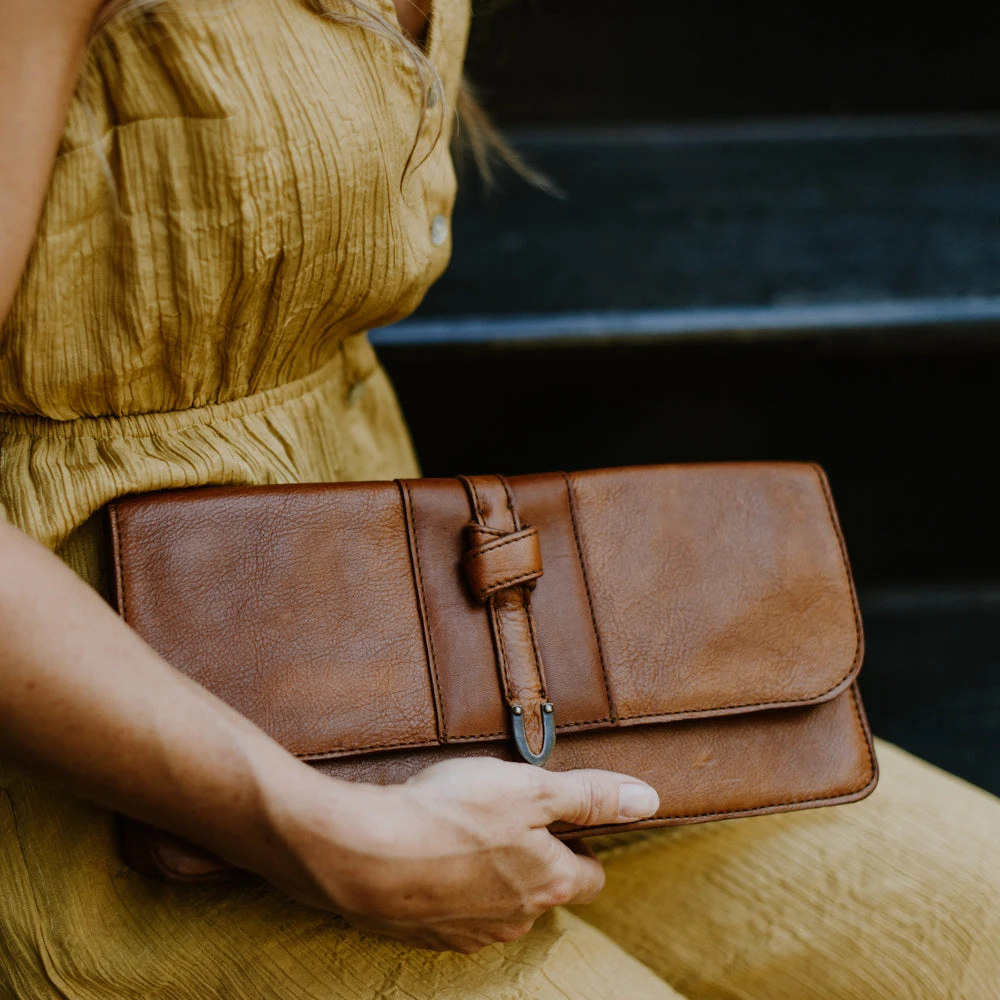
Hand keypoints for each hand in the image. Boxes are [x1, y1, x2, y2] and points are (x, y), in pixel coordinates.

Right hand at [263, 758, 659, 952]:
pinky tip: (429, 852)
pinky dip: (450, 883)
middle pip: (544, 890)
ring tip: (464, 829)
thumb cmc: (449, 814)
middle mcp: (516, 920)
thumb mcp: (531, 789)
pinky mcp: (426, 934)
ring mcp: (468, 933)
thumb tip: (649, 800)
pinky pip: (454, 910)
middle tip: (508, 815)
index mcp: (549, 884)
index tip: (565, 820)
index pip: (591, 876)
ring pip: (499, 902)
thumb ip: (590, 796)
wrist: (362, 854)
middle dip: (535, 856)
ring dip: (490, 871)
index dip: (584, 843)